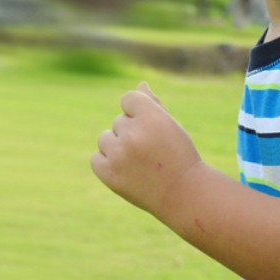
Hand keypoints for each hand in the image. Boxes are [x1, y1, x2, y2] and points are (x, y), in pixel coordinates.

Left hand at [91, 82, 201, 218]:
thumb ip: (153, 104)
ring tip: (139, 161)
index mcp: (151, 117)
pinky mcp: (108, 173)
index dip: (138, 112)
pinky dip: (107, 163)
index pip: (128, 98)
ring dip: (117, 146)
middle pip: (118, 121)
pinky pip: (96, 157)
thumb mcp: (171, 126)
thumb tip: (140, 85)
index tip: (150, 126)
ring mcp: (119, 155)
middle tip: (152, 151)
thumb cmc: (179, 155)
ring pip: (105, 138)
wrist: (183, 195)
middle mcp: (133, 134)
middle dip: (132, 133)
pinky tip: (127, 171)